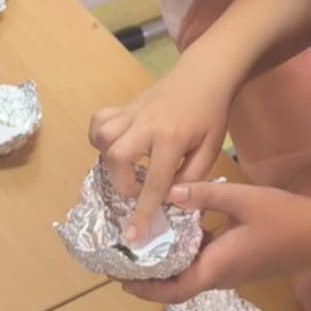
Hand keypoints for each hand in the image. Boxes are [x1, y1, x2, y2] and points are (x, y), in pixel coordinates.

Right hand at [88, 60, 236, 240]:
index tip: (133, 236)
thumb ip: (190, 177)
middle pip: (118, 158)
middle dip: (122, 183)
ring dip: (109, 160)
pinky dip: (100, 137)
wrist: (204, 74)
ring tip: (125, 167)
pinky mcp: (125, 105)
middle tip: (138, 188)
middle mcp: (147, 124)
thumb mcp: (210, 148)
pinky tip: (113, 146)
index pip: (154, 182)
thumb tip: (169, 201)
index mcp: (173, 138)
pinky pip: (100, 121)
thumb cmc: (211, 113)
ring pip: (104, 138)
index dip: (143, 213)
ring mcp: (132, 112)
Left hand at [121, 180, 310, 301]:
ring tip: (145, 241)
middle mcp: (221, 274)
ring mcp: (231, 270)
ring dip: (167, 264)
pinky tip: (177, 229)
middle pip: (177, 285)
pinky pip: (204, 262)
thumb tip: (168, 190)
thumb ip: (205, 194)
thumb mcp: (242, 198)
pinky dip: (186, 251)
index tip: (120, 279)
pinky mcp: (238, 261)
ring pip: (190, 273)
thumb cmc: (284, 218)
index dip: (145, 289)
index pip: (173, 289)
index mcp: (217, 266)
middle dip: (150, 276)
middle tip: (124, 258)